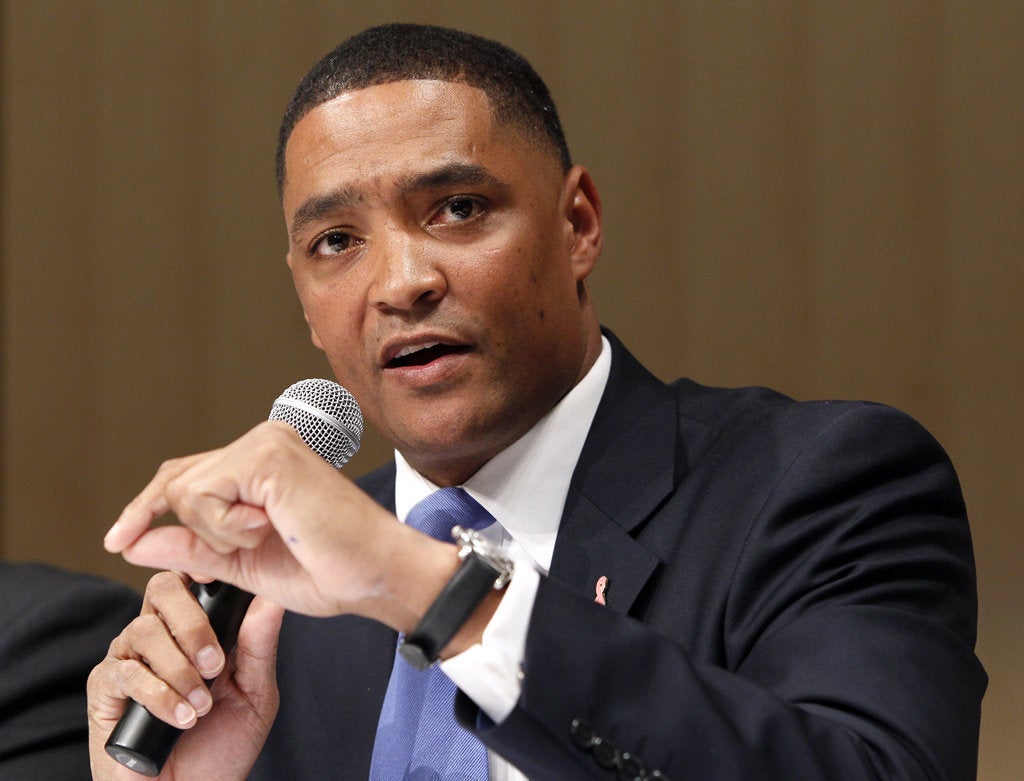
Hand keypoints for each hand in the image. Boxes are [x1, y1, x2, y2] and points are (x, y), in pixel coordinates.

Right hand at [87, 572, 284, 780]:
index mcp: (193, 627)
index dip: (200, 568)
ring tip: (202, 706)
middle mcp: (158, 634)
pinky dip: (159, 695)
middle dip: (193, 621)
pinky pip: (125, 673)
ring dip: (180, 669)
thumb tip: (274, 598)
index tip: (220, 578)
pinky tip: (181, 719)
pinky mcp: (104, 690)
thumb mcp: (255, 694)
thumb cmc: (222, 746)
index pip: (190, 577)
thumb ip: (260, 646)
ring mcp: (128, 658)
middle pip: (162, 589)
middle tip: (216, 663)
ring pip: (144, 630)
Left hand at [103, 421, 459, 631]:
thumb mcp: (244, 563)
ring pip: (186, 491)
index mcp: (265, 462)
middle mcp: (265, 441)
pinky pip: (204, 498)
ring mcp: (266, 443)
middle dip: (162, 519)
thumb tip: (136, 541)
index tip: (120, 540)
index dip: (150, 507)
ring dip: (216, 534)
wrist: (376, 574)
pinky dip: (226, 529)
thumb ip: (193, 549)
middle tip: (168, 549)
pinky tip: (270, 527)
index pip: (188, 475)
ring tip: (268, 536)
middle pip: (177, 478)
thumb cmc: (329, 569)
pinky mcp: (268, 456)